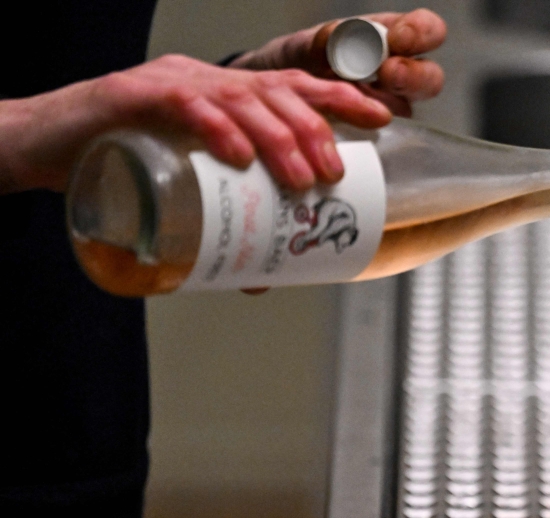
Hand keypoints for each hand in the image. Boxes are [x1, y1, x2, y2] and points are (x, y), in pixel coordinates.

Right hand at [0, 54, 394, 194]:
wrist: (41, 148)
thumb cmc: (119, 165)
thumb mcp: (183, 189)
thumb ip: (222, 226)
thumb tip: (264, 278)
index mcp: (226, 96)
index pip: (294, 87)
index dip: (341, 99)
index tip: (383, 118)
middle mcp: (206, 80)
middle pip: (277, 92)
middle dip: (316, 130)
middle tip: (335, 173)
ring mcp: (170, 83)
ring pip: (241, 97)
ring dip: (280, 137)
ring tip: (304, 176)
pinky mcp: (132, 96)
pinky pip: (184, 104)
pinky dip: (218, 128)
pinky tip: (240, 157)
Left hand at [228, 9, 446, 116]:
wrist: (272, 102)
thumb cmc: (298, 66)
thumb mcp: (305, 48)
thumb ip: (325, 41)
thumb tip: (343, 38)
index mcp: (389, 39)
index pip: (426, 31)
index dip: (421, 33)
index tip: (399, 41)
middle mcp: (398, 73)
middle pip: (431, 76)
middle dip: (414, 74)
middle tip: (388, 74)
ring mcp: (390, 107)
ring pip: (414, 107)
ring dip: (397, 104)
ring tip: (374, 104)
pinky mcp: (378, 136)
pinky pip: (389, 139)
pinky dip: (375, 134)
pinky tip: (358, 130)